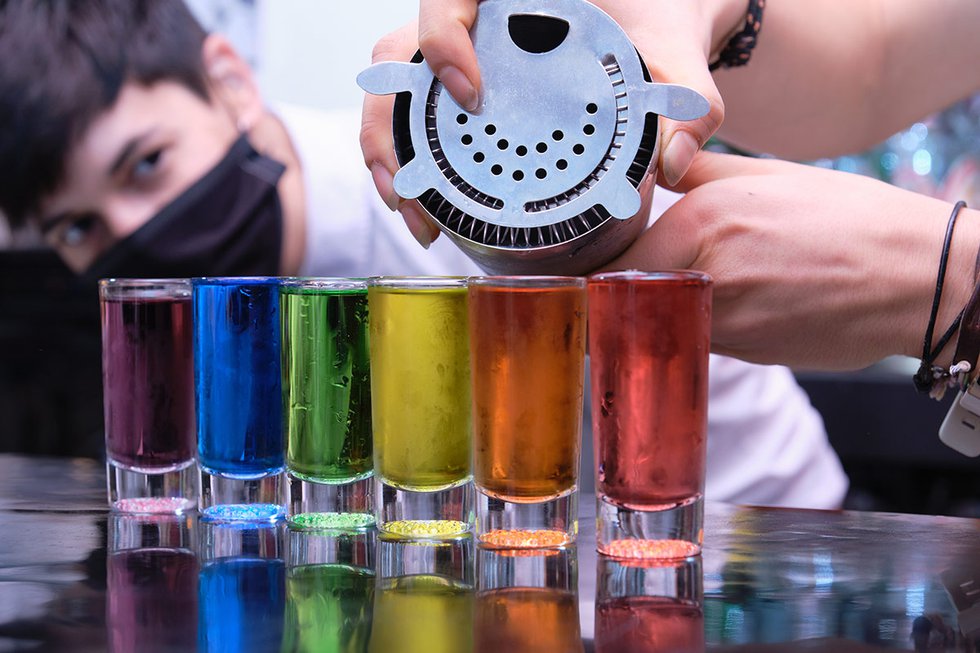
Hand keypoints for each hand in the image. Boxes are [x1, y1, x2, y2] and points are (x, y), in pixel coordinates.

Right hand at [360, 0, 745, 247]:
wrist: (655, 27)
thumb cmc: (656, 25)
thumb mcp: (676, 58)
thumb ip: (688, 100)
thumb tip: (675, 162)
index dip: (440, 38)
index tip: (471, 94)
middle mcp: (474, 17)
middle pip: (396, 51)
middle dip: (388, 125)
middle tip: (411, 189)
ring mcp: (460, 53)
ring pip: (392, 87)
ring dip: (386, 153)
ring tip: (414, 214)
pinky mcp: (457, 88)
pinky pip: (412, 116)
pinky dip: (407, 162)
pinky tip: (425, 211)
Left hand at [607, 152, 979, 369]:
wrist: (919, 278)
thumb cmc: (851, 219)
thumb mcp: (766, 175)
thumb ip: (697, 174)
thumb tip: (655, 164)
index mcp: (702, 222)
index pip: (609, 263)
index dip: (594, 267)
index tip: (589, 264)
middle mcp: (704, 276)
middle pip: (627, 299)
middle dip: (620, 292)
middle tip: (623, 280)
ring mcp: (725, 324)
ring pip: (660, 322)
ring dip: (659, 310)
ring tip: (689, 287)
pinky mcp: (745, 355)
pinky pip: (698, 338)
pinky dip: (696, 325)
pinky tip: (726, 306)